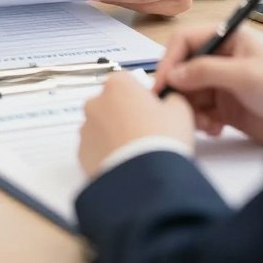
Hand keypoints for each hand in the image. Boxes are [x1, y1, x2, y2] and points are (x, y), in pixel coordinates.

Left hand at [78, 71, 193, 176]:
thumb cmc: (162, 140)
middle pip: (112, 103)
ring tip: (136, 153)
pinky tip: (124, 164)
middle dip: (125, 115)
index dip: (143, 97)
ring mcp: (86, 128)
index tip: (154, 112)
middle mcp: (96, 101)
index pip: (129, 82)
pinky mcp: (81, 154)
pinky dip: (106, 154)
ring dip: (115, 135)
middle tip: (146, 134)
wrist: (144, 179)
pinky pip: (95, 149)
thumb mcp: (180, 111)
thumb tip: (168, 100)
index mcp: (118, 84)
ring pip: (102, 127)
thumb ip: (171, 98)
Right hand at [156, 24, 262, 145]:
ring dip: (191, 109)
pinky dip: (202, 121)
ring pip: (190, 93)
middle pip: (184, 69)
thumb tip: (172, 74)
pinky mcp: (226, 109)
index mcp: (227, 38)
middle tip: (177, 109)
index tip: (161, 82)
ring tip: (204, 123)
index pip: (186, 41)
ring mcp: (223, 84)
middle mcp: (221, 58)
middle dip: (179, 89)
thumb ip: (205, 71)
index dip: (170, 59)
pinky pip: (201, 112)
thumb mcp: (244, 74)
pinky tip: (215, 129)